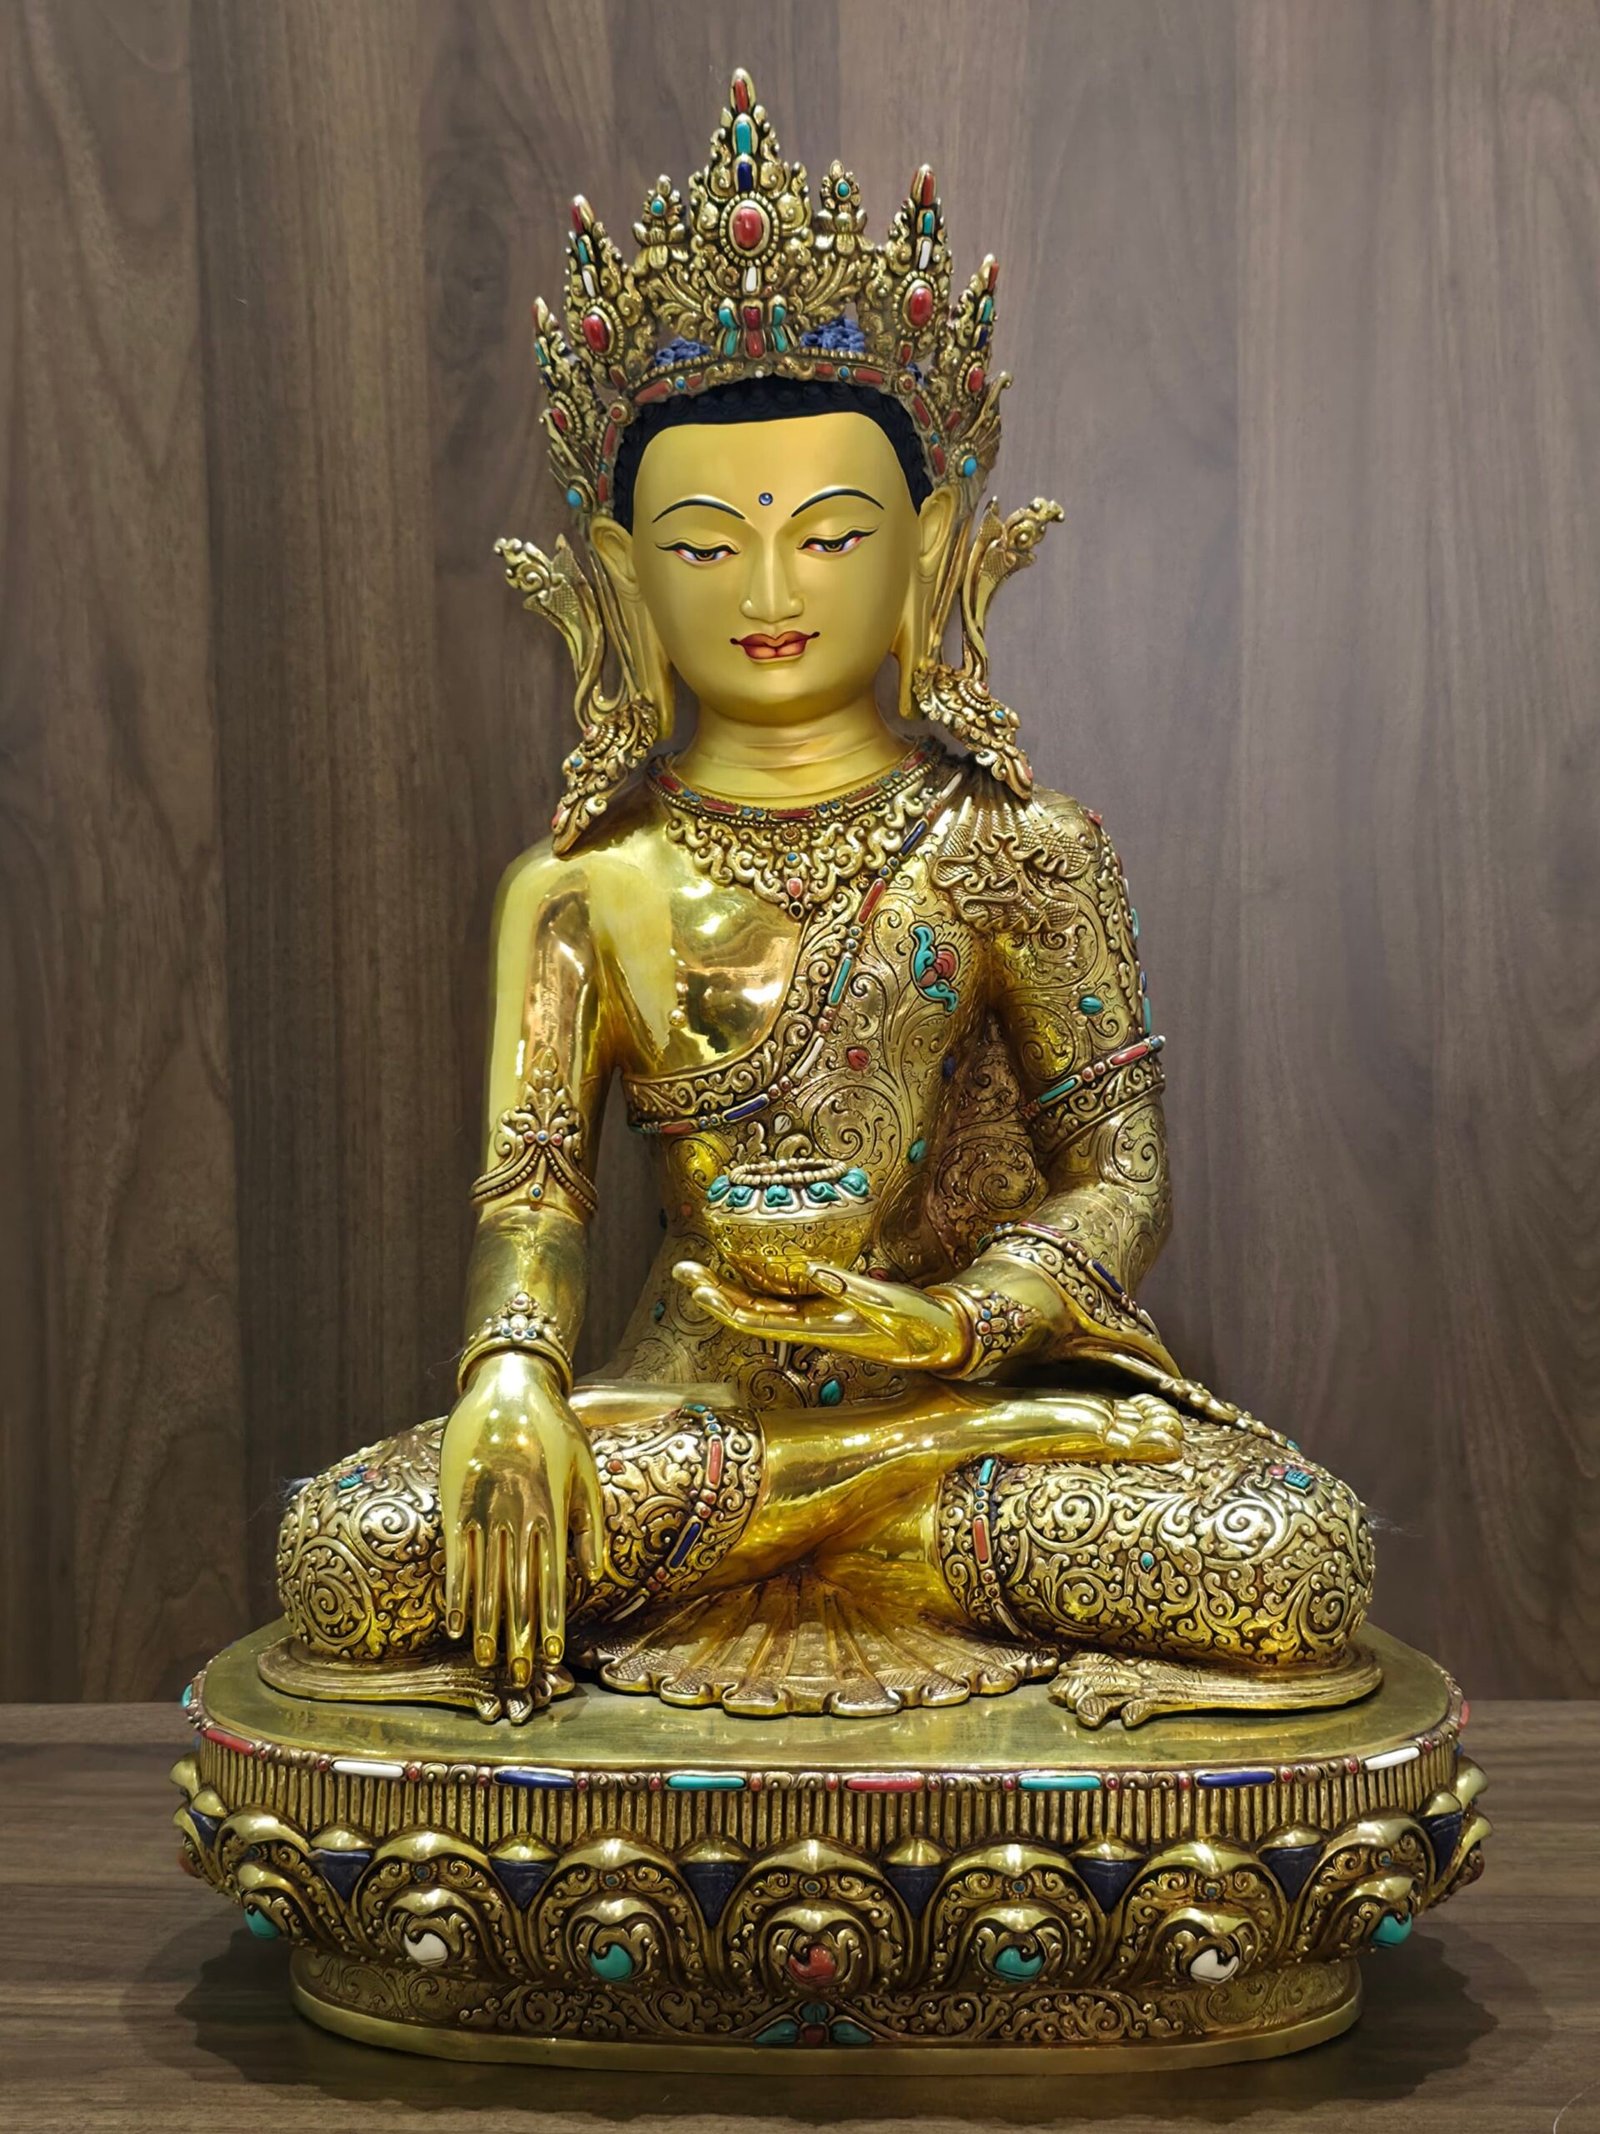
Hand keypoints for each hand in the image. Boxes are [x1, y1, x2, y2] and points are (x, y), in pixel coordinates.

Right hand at [439, 1350, 606, 1684]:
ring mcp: (483, 1509)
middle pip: (518, 1587)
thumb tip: (592, 1575)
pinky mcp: (456, 1502)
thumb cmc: (555, 1427)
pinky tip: (456, 1622)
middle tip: (522, 1676)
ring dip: (486, 1623)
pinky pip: (456, 1556)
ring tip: (487, 1660)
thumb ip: (590, 1522)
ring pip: (485, 1579)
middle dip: (520, 1635)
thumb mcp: (586, 1468)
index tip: (553, 1655)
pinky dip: (456, 1592)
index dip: (552, 1620)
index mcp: (551, 1509)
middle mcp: (517, 1515)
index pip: (553, 1578)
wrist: (508, 1384)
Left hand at [675, 1257, 967, 1371]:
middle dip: (714, 1292)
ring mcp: (816, 1317)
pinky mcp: (827, 1308)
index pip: (758, 1321)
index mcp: (819, 1328)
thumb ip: (854, 1291)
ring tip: (697, 1270)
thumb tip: (815, 1272)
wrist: (942, 1340)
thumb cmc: (919, 1325)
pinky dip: (756, 1282)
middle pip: (749, 1312)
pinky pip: (782, 1297)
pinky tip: (742, 1270)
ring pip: (762, 1305)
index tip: (697, 1287)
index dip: (725, 1306)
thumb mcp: (891, 1306)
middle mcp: (810, 1325)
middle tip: (682, 1269)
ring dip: (728, 1288)